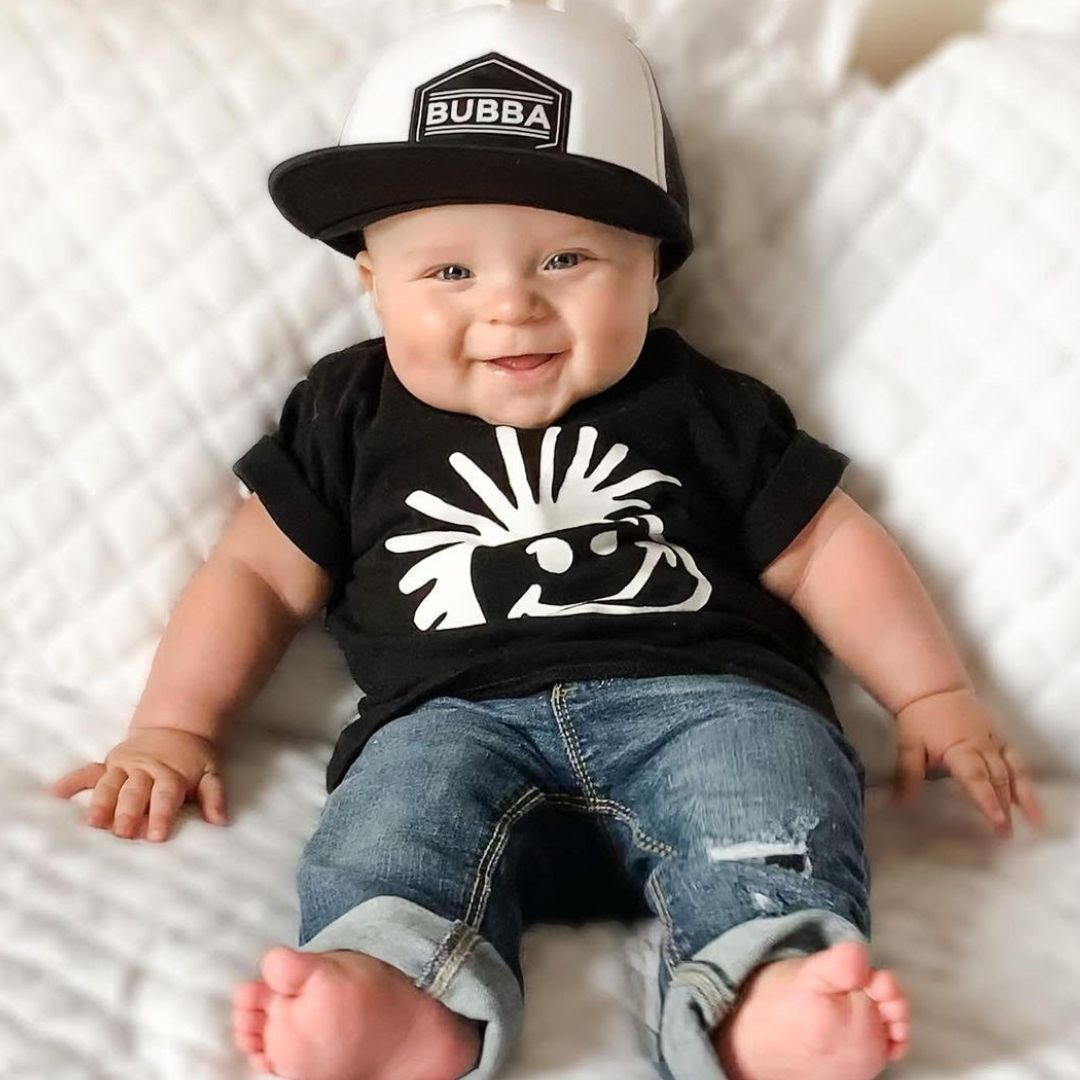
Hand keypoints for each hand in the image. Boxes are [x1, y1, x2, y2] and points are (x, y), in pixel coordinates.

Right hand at [51, 727, 227, 841]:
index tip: (156, 836)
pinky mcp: (110, 764)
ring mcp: (125, 767)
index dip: (161, 816)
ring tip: (92, 822)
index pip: (165, 797)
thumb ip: (214, 795)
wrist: (176, 727)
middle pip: (135, 793)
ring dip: (100, 803)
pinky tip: (56, 792)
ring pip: (110, 785)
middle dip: (128, 813)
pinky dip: (73, 780)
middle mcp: (145, 771)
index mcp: (171, 775)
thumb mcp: (211, 772)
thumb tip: (220, 821)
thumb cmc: (194, 758)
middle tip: (121, 833)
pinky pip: (89, 772)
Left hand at [892, 687, 1044, 838]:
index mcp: (959, 749)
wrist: (934, 689)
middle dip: (1003, 807)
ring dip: (1023, 796)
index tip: (998, 820)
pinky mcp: (998, 738)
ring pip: (1013, 770)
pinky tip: (1028, 798)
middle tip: (1006, 834)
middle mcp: (981, 746)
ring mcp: (993, 742)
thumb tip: (898, 803)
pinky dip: (1024, 779)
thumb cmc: (919, 718)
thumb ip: (907, 776)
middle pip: (997, 779)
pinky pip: (1016, 760)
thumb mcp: (908, 745)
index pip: (975, 778)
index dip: (987, 800)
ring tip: (1034, 820)